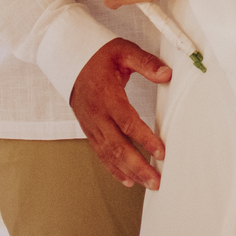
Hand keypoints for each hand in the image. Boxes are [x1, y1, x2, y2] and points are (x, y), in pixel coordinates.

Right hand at [70, 38, 171, 189]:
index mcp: (106, 95)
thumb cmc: (98, 54)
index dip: (144, 139)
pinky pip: (101, 153)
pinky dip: (113, 169)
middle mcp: (97, 114)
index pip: (127, 122)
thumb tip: (167, 74)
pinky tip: (127, 180)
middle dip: (138, 166)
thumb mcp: (123, 51)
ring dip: (129, 171)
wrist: (68, 58)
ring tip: (148, 183)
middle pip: (118, 146)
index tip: (161, 152)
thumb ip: (146, 63)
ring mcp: (91, 124)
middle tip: (156, 180)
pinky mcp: (89, 129)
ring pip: (109, 154)